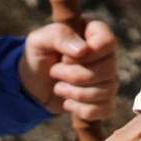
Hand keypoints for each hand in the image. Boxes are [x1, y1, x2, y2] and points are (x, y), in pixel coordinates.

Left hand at [20, 18, 121, 134]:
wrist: (32, 84)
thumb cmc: (38, 55)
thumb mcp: (39, 40)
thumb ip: (59, 36)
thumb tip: (83, 50)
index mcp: (94, 31)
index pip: (108, 42)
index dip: (89, 54)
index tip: (65, 58)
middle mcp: (106, 53)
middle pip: (108, 69)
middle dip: (76, 76)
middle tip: (54, 72)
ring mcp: (108, 77)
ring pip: (107, 90)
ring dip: (76, 93)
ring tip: (57, 88)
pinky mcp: (104, 99)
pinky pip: (105, 108)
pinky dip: (81, 109)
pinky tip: (67, 103)